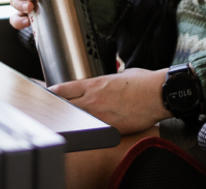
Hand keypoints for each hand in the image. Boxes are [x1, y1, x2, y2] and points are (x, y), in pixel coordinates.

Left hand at [50, 68, 169, 134]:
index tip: (46, 94)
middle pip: (64, 106)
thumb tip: (105, 85)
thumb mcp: (121, 74)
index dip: (52, 92)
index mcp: (94, 84)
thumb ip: (108, 81)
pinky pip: (94, 130)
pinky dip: (89, 129)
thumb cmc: (144, 82)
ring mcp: (100, 116)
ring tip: (69, 121)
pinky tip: (88, 130)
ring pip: (77, 119)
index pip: (63, 89)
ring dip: (72, 119)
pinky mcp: (110, 128)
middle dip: (56, 107)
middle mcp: (93, 100)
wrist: (159, 94)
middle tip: (51, 109)